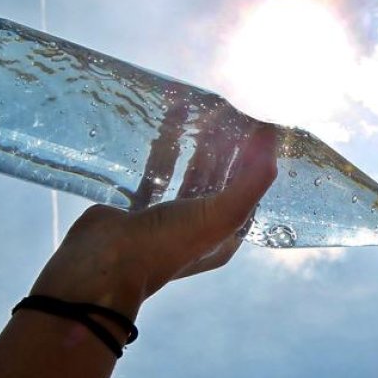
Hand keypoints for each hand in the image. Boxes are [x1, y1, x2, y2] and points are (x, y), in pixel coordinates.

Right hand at [29, 126, 277, 319]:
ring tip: (197, 114)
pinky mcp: (138, 209)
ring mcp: (167, 220)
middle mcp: (198, 229)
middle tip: (225, 114)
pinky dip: (161, 151)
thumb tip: (273, 137)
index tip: (252, 128)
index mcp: (223, 236)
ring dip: (194, 147)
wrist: (103, 263)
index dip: (252, 161)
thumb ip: (253, 179)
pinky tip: (164, 127)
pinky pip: (154, 173)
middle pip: (218, 181)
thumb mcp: (222, 214)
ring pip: (187, 175)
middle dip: (224, 150)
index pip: (247, 192)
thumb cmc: (169, 243)